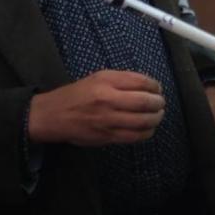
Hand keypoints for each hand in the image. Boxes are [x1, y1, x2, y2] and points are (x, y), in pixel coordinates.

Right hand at [28, 70, 164, 146]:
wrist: (52, 115)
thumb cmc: (77, 94)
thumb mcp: (98, 77)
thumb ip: (123, 79)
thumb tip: (149, 85)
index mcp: (106, 82)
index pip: (141, 82)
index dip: (155, 86)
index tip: (158, 88)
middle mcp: (108, 100)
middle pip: (145, 102)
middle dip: (159, 102)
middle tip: (161, 103)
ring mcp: (108, 120)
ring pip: (143, 121)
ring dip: (156, 118)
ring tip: (158, 115)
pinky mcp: (106, 137)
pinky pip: (134, 137)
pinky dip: (147, 132)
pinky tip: (149, 128)